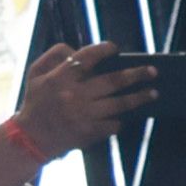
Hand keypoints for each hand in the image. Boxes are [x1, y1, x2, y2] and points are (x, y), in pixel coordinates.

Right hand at [13, 43, 154, 159]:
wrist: (31, 138)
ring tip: (154, 92)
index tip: (115, 48)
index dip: (102, 50)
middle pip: (112, 81)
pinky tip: (129, 115)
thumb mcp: (35, 75)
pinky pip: (114, 123)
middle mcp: (73, 95)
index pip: (85, 58)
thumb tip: (75, 49)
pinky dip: (121, 119)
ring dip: (139, 97)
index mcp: (59, 79)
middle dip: (136, 74)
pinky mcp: (90, 131)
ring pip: (119, 103)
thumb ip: (53, 57)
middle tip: (153, 71)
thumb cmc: (36, 102)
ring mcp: (83, 114)